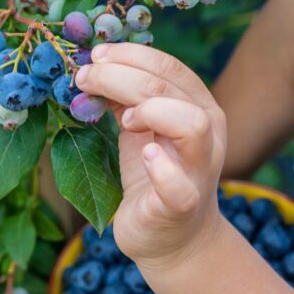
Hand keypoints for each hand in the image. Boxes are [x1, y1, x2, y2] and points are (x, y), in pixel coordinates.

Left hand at [75, 43, 227, 267]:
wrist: (173, 238)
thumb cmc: (154, 177)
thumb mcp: (140, 130)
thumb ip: (126, 99)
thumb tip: (95, 66)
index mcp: (198, 107)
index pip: (169, 68)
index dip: (130, 55)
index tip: (95, 56)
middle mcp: (208, 133)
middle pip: (169, 88)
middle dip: (120, 77)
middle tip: (85, 79)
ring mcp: (198, 169)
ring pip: (192, 124)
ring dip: (151, 110)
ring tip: (124, 120)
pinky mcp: (182, 205)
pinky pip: (179, 186)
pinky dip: (160, 168)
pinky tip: (144, 155)